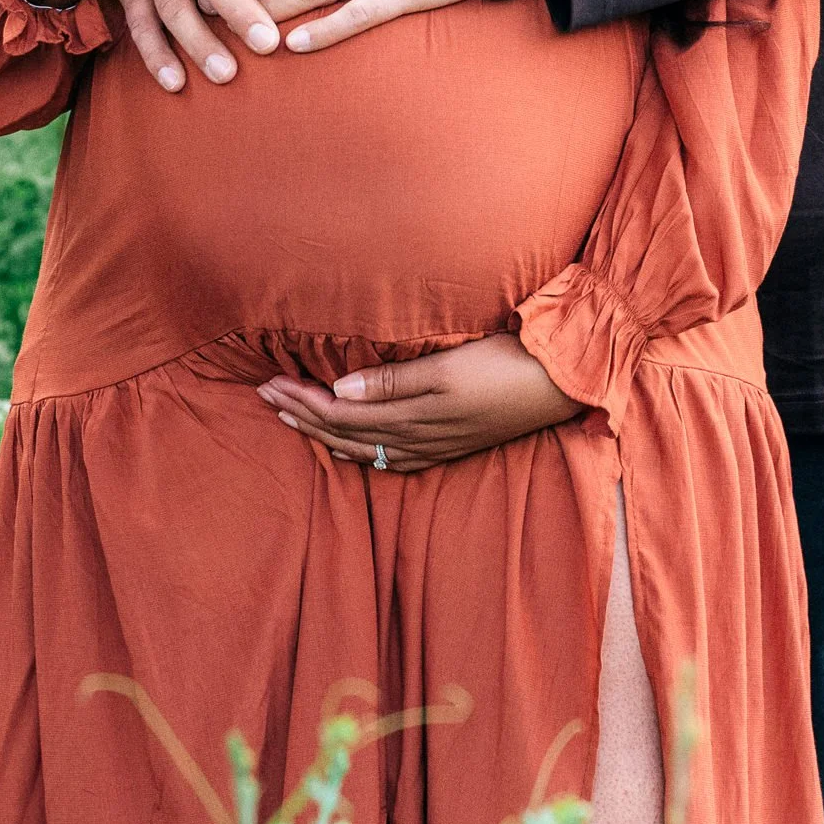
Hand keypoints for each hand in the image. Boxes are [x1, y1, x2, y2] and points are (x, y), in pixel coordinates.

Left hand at [257, 333, 581, 470]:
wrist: (559, 385)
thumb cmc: (504, 365)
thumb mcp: (447, 367)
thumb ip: (393, 382)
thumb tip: (339, 391)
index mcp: (410, 418)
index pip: (339, 415)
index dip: (301, 401)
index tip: (267, 385)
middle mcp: (415, 439)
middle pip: (344, 432)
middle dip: (302, 415)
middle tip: (264, 396)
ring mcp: (433, 446)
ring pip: (362, 447)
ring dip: (324, 433)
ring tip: (293, 420)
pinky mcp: (448, 444)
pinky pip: (388, 457)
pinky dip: (359, 450)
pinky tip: (353, 447)